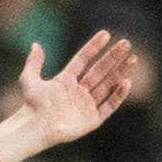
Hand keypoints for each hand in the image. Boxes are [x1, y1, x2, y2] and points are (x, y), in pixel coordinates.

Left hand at [14, 31, 134, 145]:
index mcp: (65, 82)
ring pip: (108, 85)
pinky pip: (109, 105)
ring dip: (121, 72)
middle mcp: (78, 92)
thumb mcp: (29, 79)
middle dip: (113, 57)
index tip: (106, 34)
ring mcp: (86, 106)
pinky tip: (126, 81)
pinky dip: (118, 94)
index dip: (93, 47)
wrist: (35, 127)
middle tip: (126, 43)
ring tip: (133, 59)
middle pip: (100, 71)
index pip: (83, 60)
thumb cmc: (31, 105)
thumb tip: (35, 44)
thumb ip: (34, 63)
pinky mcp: (92, 120)